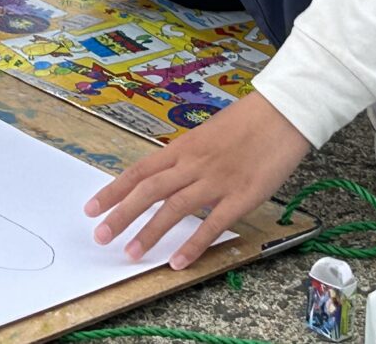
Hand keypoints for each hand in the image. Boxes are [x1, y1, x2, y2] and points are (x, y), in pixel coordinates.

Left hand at [86, 90, 311, 270]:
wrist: (283, 113)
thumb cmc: (247, 121)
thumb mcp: (208, 134)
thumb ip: (187, 156)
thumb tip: (168, 175)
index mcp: (183, 147)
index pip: (139, 171)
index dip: (114, 190)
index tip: (92, 208)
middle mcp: (193, 163)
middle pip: (148, 191)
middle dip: (121, 215)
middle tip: (100, 236)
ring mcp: (216, 181)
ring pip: (174, 209)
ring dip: (150, 233)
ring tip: (131, 254)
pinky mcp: (242, 196)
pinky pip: (212, 225)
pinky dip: (193, 245)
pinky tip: (178, 262)